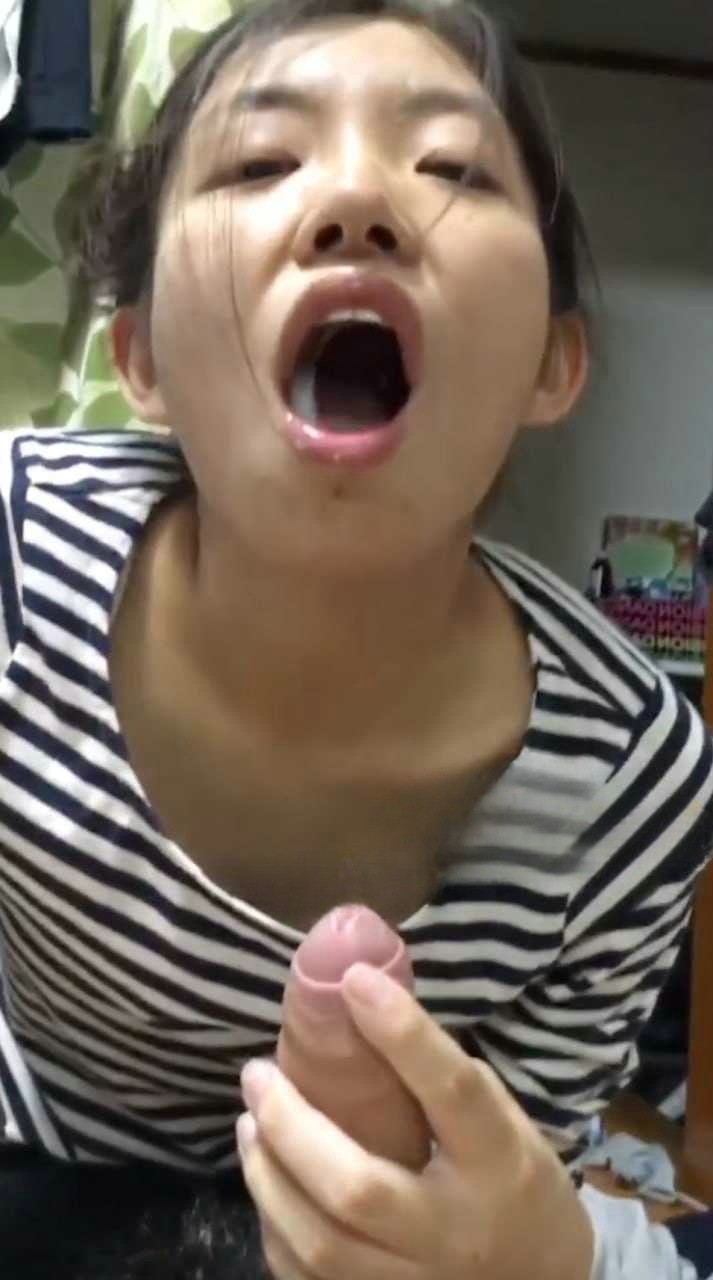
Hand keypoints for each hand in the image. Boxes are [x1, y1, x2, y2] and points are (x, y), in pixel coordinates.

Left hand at [237, 963, 594, 1279]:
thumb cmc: (519, 1187)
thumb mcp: (506, 1125)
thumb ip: (446, 1084)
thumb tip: (370, 1013)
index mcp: (499, 1164)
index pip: (452, 1092)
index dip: (403, 1033)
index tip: (355, 980)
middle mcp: (456, 1232)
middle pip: (358, 1188)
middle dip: (290, 1125)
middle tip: (257, 1074)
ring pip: (321, 1245)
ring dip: (268, 1176)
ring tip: (249, 1123)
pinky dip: (276, 1229)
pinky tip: (268, 1183)